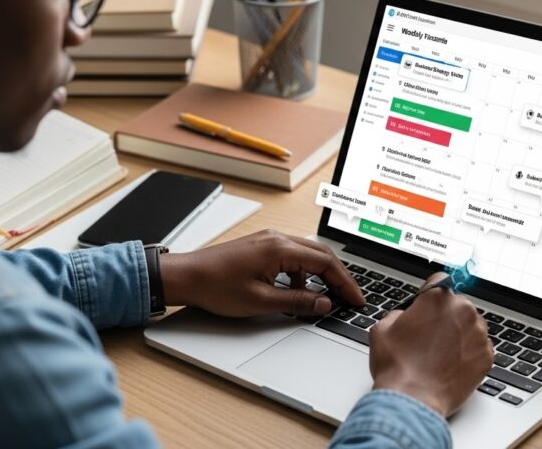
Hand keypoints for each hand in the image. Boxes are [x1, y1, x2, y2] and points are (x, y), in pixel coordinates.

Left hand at [158, 229, 366, 316]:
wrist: (186, 277)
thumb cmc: (216, 286)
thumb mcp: (261, 301)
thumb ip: (297, 301)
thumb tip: (324, 303)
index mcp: (280, 248)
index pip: (325, 263)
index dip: (345, 283)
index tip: (356, 299)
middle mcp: (277, 238)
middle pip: (321, 254)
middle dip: (338, 277)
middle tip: (350, 297)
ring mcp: (269, 240)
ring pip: (307, 254)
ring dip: (320, 274)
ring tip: (325, 297)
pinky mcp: (261, 246)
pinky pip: (292, 256)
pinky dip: (301, 273)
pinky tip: (297, 291)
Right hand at [368, 272, 493, 416]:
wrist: (413, 400)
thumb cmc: (397, 365)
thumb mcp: (382, 328)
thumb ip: (398, 313)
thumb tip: (406, 316)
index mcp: (437, 296)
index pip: (439, 280)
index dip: (430, 294)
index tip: (427, 305)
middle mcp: (463, 310)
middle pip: (457, 304)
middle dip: (445, 317)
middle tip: (429, 337)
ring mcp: (478, 334)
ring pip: (470, 325)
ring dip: (459, 334)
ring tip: (440, 354)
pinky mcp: (487, 356)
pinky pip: (479, 347)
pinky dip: (468, 353)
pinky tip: (451, 364)